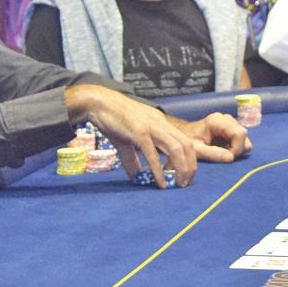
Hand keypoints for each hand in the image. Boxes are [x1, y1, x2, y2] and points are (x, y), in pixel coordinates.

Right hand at [70, 84, 198, 185]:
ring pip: (177, 148)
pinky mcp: (139, 132)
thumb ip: (131, 158)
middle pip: (187, 145)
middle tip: (184, 184)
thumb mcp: (125, 140)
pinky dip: (159, 170)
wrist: (97, 102)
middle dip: (190, 166)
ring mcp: (151, 127)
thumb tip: (135, 176)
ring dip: (181, 168)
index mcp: (161, 123)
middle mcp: (160, 123)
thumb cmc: (111, 118)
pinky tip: (160, 183)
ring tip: (178, 184)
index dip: (189, 160)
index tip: (183, 175)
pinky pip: (153, 154)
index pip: (185, 141)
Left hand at [179, 111, 251, 161]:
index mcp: (217, 121)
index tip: (227, 158)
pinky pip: (242, 140)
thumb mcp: (196, 150)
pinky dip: (236, 147)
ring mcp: (230, 122)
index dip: (237, 148)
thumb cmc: (187, 142)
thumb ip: (212, 153)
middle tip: (223, 156)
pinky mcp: (232, 128)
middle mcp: (226, 119)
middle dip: (237, 149)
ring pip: (244, 138)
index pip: (239, 133)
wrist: (183, 136)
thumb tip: (231, 158)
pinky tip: (224, 149)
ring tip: (222, 152)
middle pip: (243, 135)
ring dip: (237, 148)